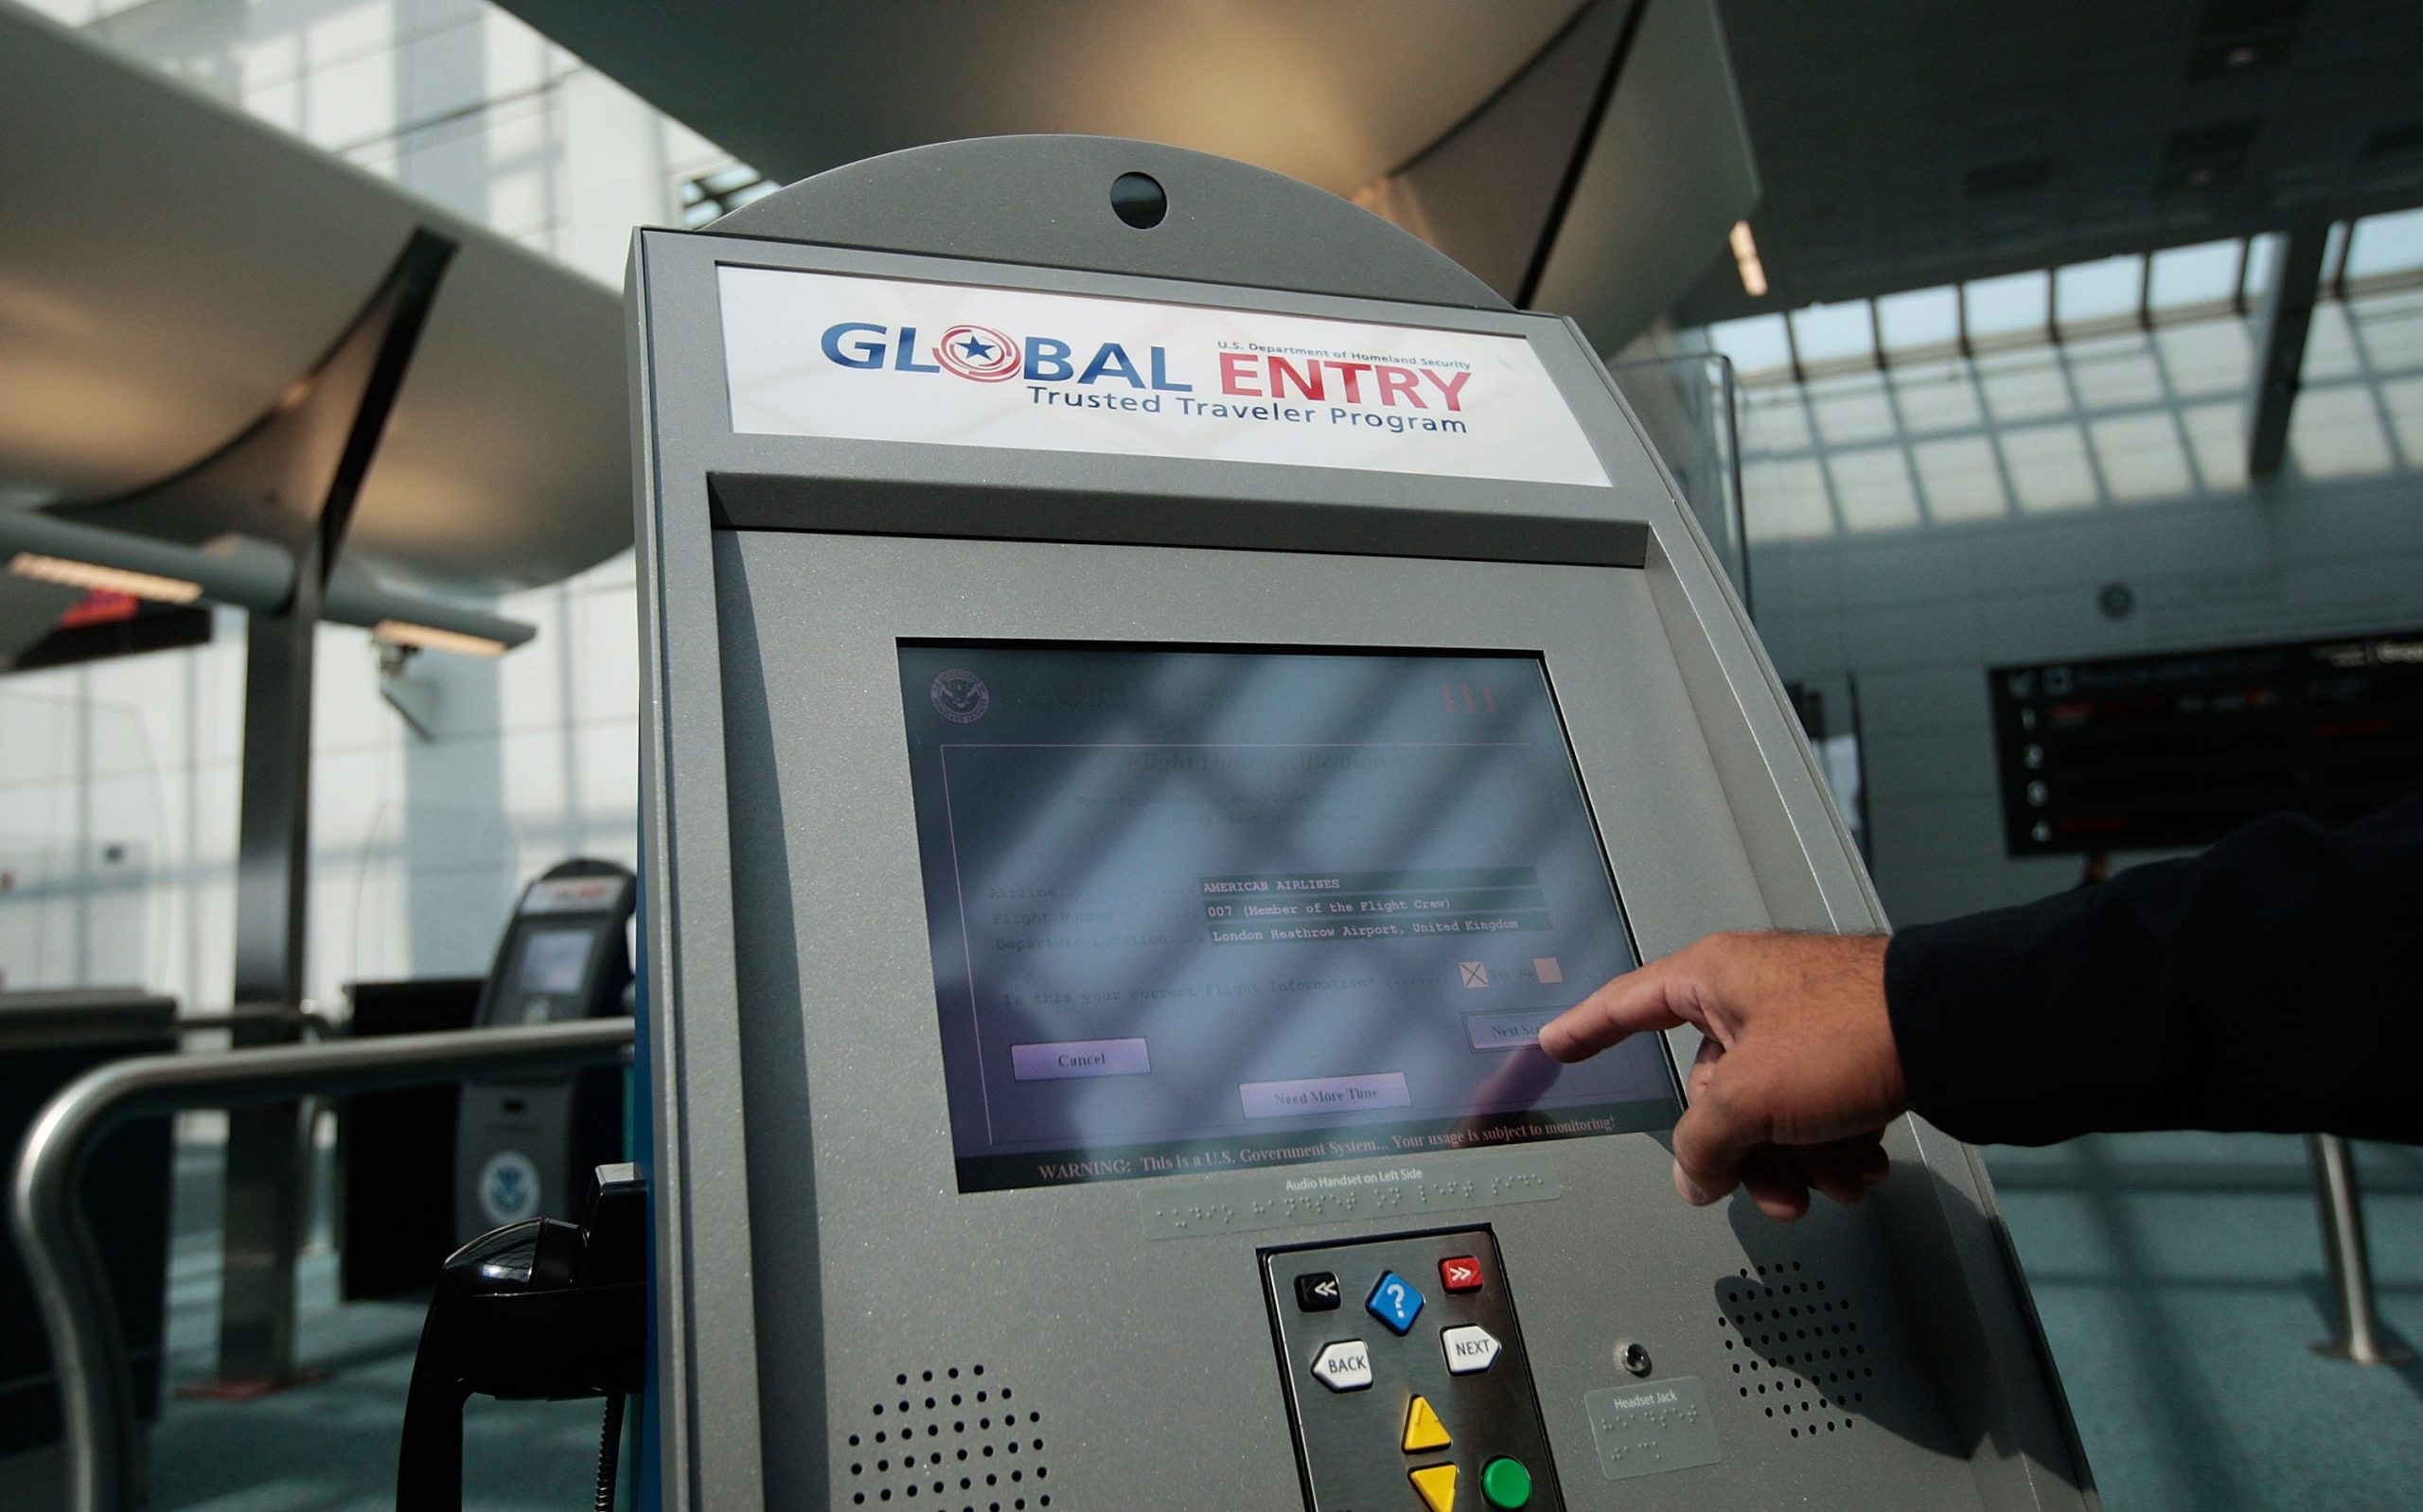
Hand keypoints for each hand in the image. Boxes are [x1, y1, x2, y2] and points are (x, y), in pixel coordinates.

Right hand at [1538, 932, 1906, 1220]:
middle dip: (1743, 1149)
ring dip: (1796, 1160)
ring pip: (1771, 1111)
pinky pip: (1817, 1112)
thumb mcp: (1750, 1096)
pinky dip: (1834, 1147)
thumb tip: (1693, 1175)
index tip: (1557, 1043)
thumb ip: (1702, 1143)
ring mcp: (1805, 1023)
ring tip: (1830, 1181)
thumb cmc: (1852, 1031)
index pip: (1627, 1004)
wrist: (1953, 1033)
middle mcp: (1754, 995)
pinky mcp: (1850, 1050)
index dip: (1586, 1029)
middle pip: (1713, 1090)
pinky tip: (1862, 1164)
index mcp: (1714, 978)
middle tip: (1764, 1183)